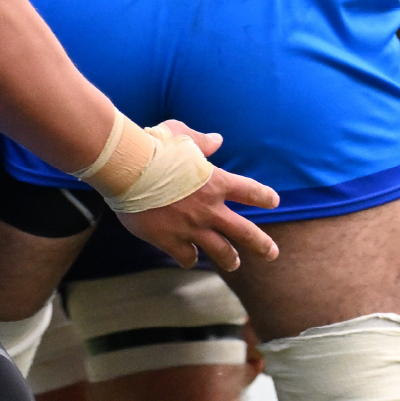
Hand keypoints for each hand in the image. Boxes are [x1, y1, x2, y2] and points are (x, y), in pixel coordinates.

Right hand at [112, 123, 281, 271]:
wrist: (126, 169)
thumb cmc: (153, 147)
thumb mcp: (182, 136)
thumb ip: (202, 141)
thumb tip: (217, 139)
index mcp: (218, 183)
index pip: (252, 192)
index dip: (264, 198)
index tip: (273, 202)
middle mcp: (210, 209)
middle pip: (245, 232)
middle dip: (261, 245)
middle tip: (272, 253)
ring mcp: (191, 227)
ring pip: (220, 251)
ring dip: (229, 259)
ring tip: (234, 264)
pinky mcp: (169, 239)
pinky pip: (186, 256)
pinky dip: (189, 259)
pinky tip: (189, 260)